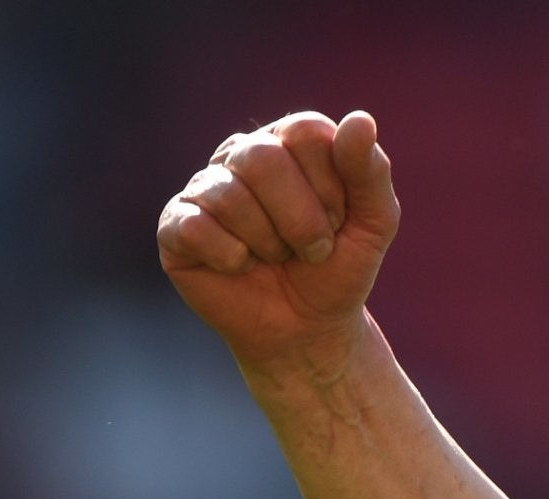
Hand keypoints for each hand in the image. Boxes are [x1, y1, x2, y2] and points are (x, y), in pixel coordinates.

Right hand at [156, 110, 398, 374]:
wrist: (308, 329)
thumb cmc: (338, 270)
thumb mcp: (374, 224)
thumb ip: (371, 172)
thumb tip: (360, 119)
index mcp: (289, 141)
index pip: (305, 133)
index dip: (330, 188)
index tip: (338, 222)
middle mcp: (242, 154)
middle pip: (260, 158)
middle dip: (301, 221)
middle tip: (312, 250)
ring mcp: (204, 187)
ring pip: (230, 197)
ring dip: (269, 244)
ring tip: (276, 258)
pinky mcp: (175, 225)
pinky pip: (197, 228)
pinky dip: (232, 259)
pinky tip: (240, 267)